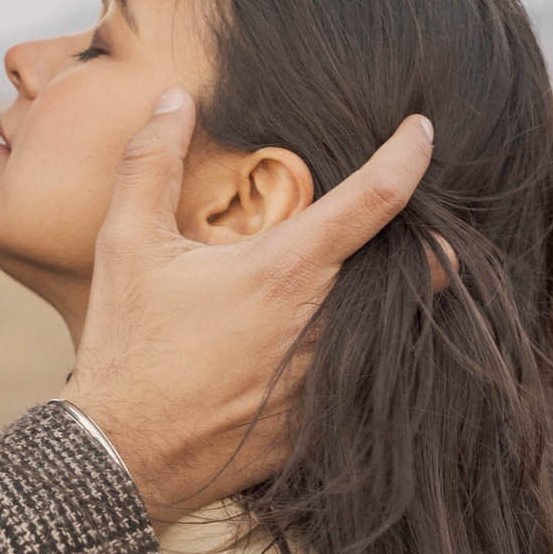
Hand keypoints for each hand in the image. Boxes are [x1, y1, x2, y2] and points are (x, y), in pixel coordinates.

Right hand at [64, 97, 433, 516]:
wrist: (124, 455)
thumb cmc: (127, 345)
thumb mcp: (125, 243)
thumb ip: (150, 161)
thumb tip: (174, 99)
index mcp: (286, 270)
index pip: (376, 198)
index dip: (409, 155)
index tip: (422, 130)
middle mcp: (325, 324)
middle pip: (420, 267)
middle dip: (428, 236)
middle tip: (418, 211)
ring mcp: (333, 379)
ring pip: (404, 323)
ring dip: (403, 294)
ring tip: (390, 271)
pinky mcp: (329, 424)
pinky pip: (375, 377)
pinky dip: (376, 350)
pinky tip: (354, 342)